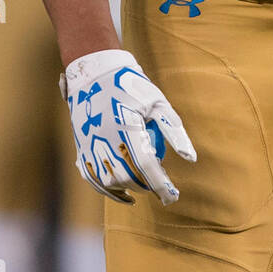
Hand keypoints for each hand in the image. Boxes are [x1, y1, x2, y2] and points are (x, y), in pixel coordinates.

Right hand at [62, 48, 195, 205]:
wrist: (95, 74)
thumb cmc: (132, 87)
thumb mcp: (158, 102)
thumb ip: (174, 131)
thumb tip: (190, 159)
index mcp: (126, 127)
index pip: (146, 166)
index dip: (161, 185)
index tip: (173, 197)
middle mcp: (105, 139)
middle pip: (129, 176)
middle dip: (148, 185)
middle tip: (164, 184)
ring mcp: (90, 146)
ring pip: (111, 181)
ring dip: (130, 188)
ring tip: (145, 185)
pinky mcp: (81, 150)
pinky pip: (94, 179)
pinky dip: (109, 191)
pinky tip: (125, 194)